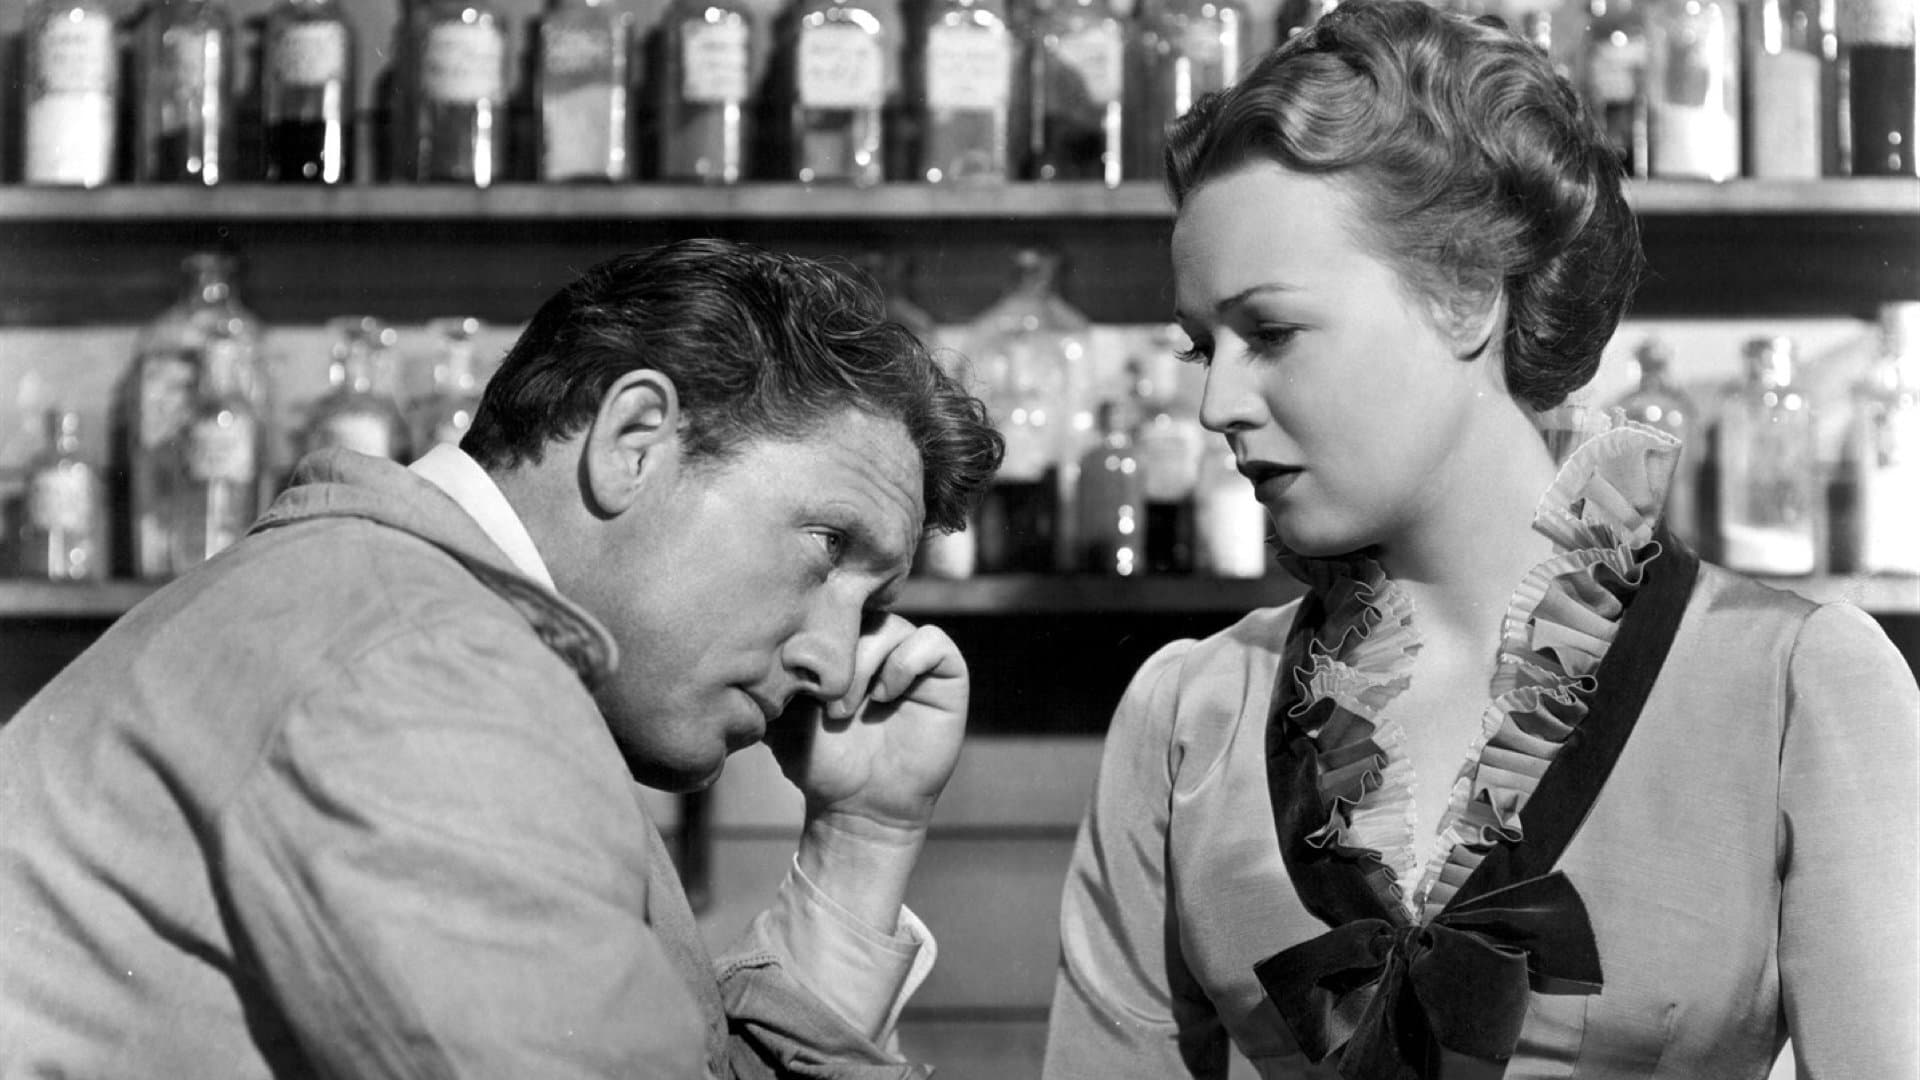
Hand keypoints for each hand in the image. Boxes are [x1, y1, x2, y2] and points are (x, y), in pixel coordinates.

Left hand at [765, 613, 968, 839]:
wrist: (856, 806)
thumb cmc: (819, 760)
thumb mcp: (780, 713)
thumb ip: (771, 676)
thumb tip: (749, 641)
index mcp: (843, 643)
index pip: (833, 604)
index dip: (816, 628)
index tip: (796, 670)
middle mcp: (879, 642)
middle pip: (860, 611)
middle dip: (836, 652)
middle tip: (820, 701)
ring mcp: (912, 656)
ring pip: (892, 625)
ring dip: (863, 664)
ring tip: (843, 710)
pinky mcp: (946, 675)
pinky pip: (934, 641)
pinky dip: (905, 664)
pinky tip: (884, 697)